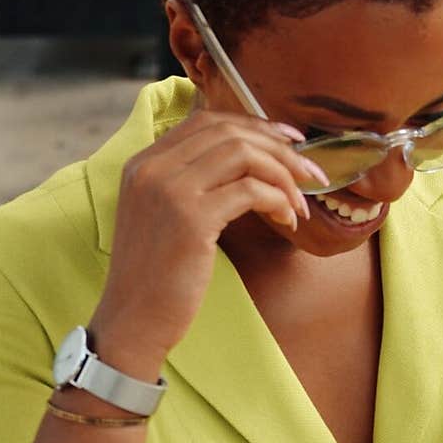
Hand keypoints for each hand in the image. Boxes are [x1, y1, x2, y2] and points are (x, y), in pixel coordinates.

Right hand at [89, 108, 317, 374]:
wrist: (133, 321)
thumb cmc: (157, 277)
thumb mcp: (163, 218)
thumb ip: (189, 185)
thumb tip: (247, 167)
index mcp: (143, 163)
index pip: (206, 121)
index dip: (254, 125)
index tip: (289, 140)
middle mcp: (152, 168)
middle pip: (229, 132)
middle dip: (279, 148)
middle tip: (309, 172)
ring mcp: (169, 190)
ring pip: (243, 154)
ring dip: (283, 174)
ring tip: (300, 202)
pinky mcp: (191, 219)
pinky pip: (250, 191)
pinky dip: (278, 200)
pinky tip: (287, 219)